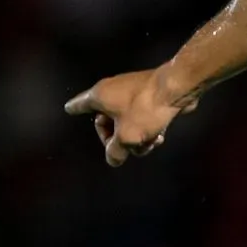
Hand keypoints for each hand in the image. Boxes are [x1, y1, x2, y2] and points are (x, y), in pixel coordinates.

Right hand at [64, 68, 188, 166]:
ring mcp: (133, 92)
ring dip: (137, 137)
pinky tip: (159, 137)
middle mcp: (114, 90)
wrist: (178, 87)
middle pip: (107, 122)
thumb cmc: (146, 109)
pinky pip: (142, 117)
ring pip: (128, 123)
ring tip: (150, 143)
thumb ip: (115, 151)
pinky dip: (147, 129)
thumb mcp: (127, 137)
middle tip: (129, 148)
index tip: (68, 108)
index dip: (74, 108)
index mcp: (100, 95)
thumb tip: (114, 160)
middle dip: (118, 139)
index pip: (80, 104)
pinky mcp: (151, 96)